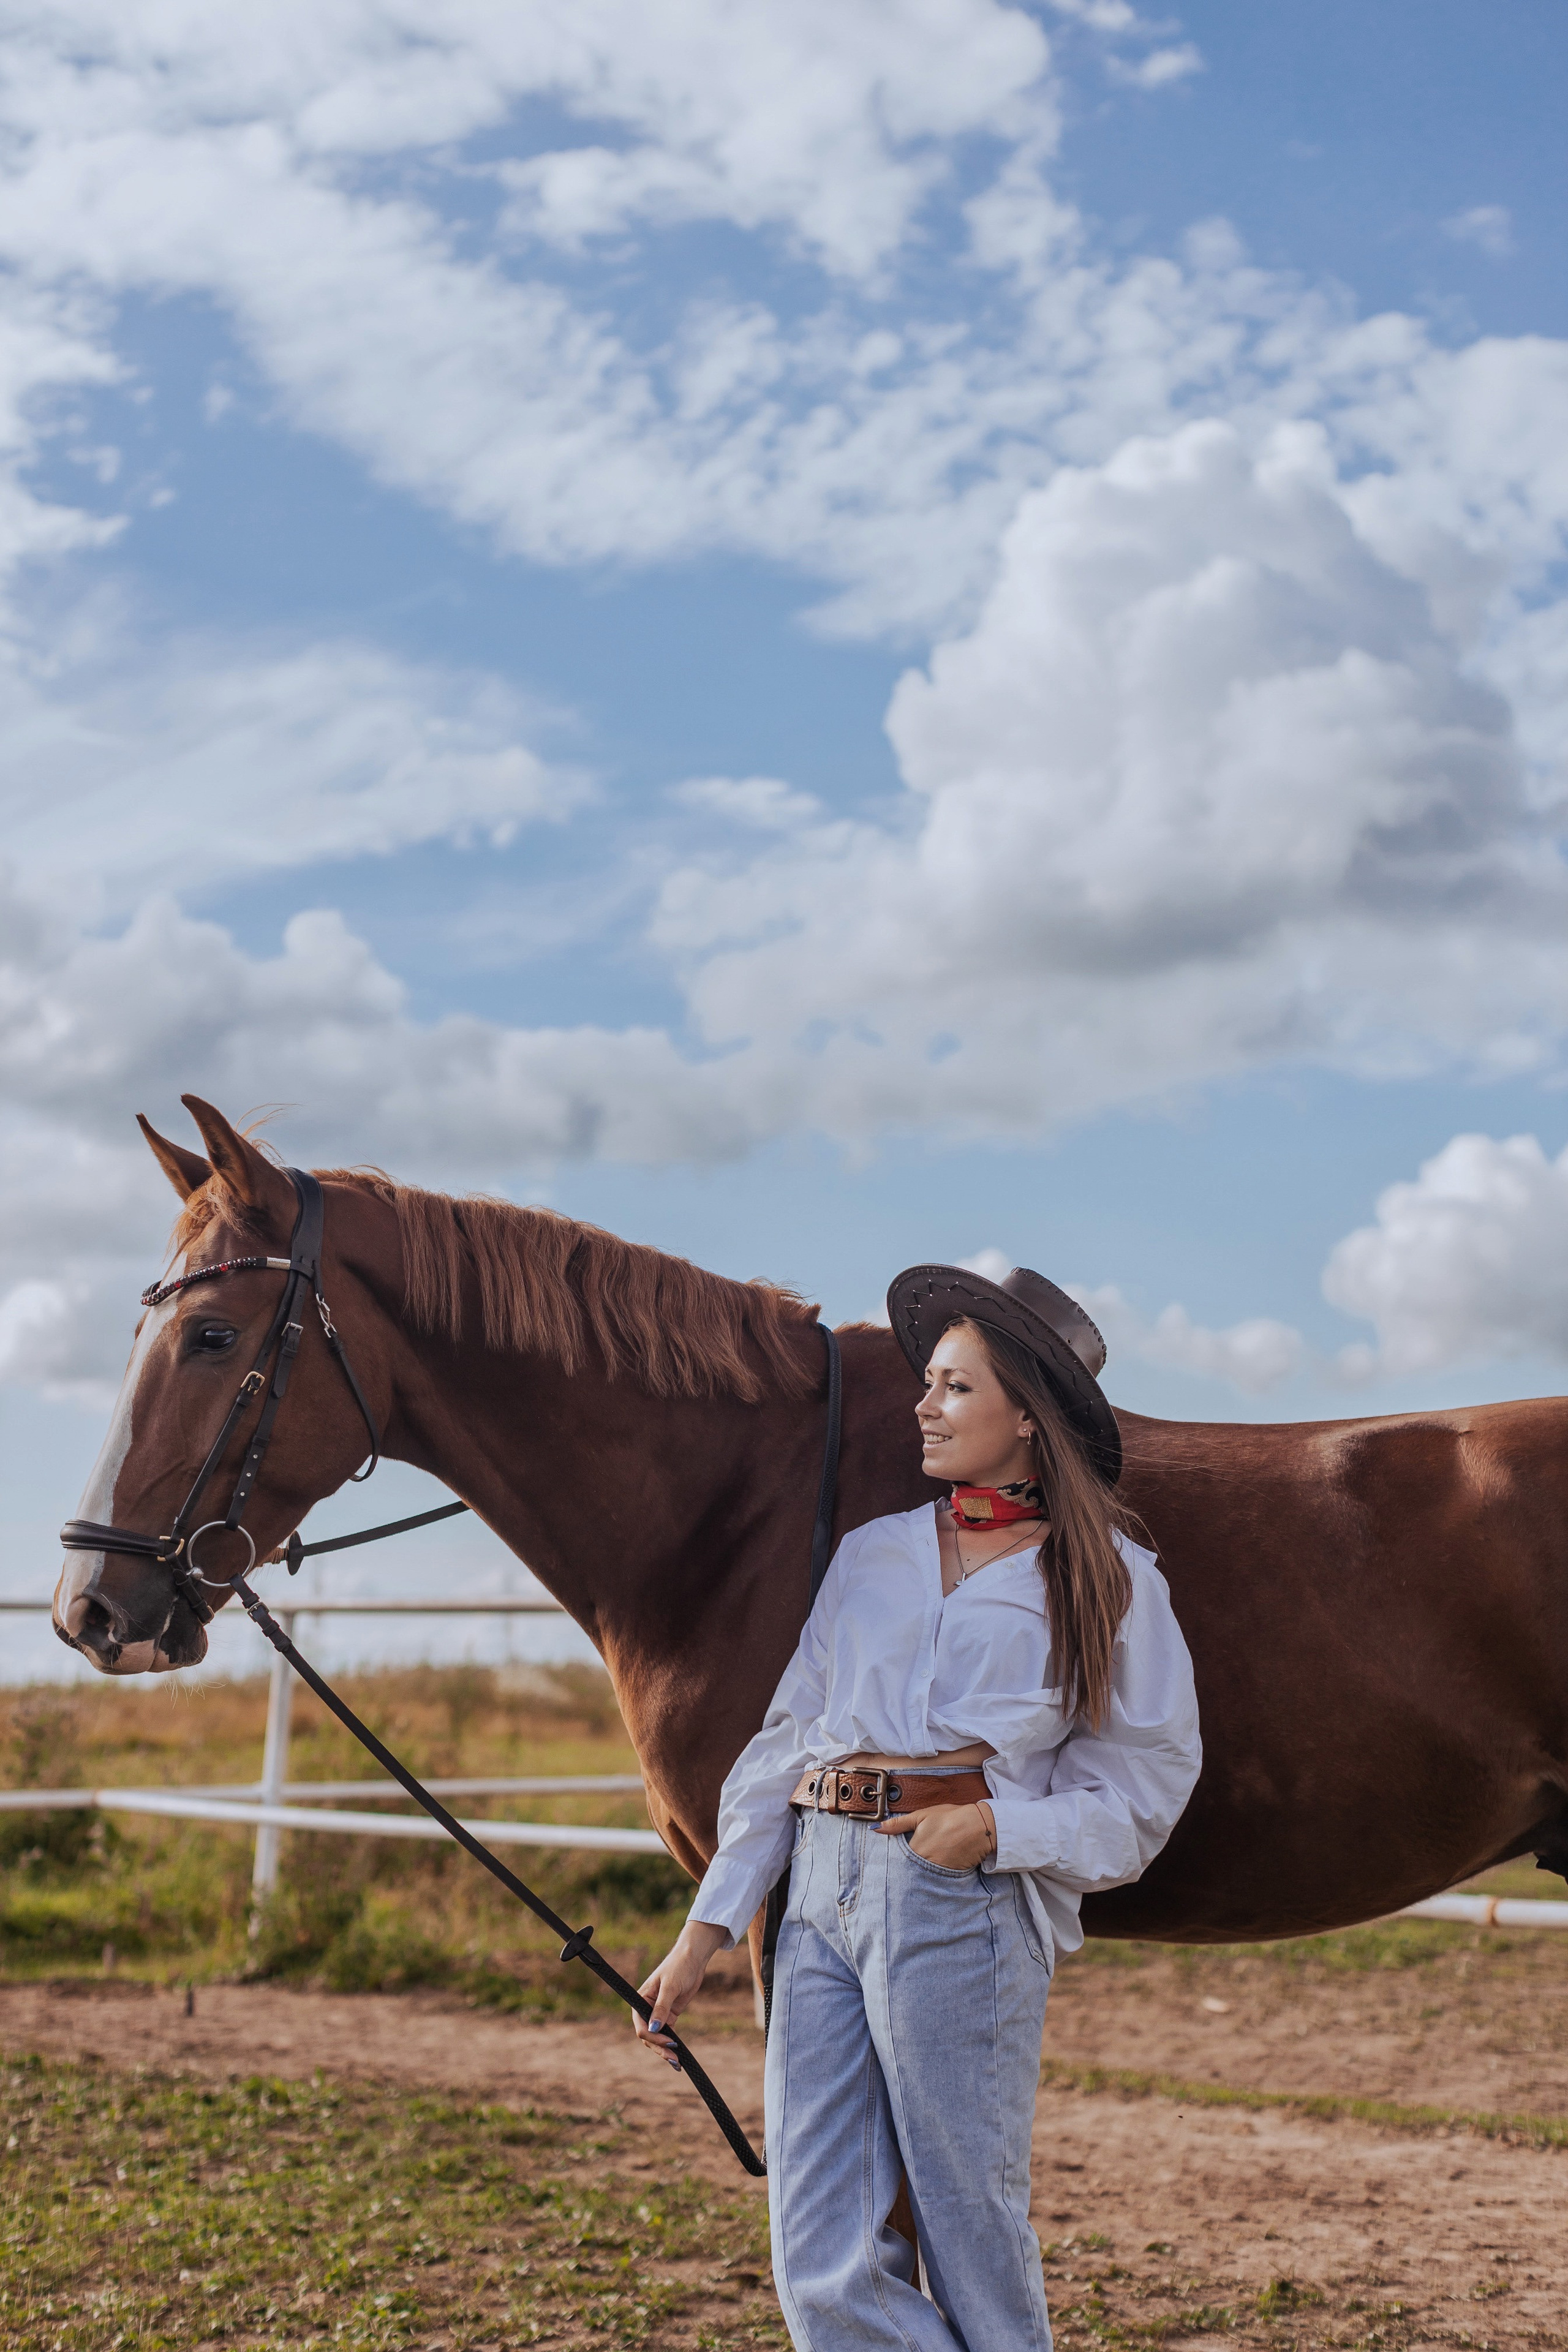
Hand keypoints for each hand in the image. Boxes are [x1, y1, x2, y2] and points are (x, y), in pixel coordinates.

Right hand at [634, 1919, 728, 2068]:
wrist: (693, 1958)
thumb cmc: (679, 1966)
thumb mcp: (670, 1986)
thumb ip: (661, 2008)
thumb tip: (653, 2029)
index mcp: (640, 1999)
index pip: (640, 2024)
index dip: (652, 2037)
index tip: (668, 2042)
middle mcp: (646, 2008)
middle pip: (647, 2035)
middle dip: (659, 2047)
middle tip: (674, 2058)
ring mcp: (658, 2013)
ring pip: (656, 2037)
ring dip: (664, 2049)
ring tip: (676, 2062)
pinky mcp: (670, 2015)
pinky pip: (667, 2034)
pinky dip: (670, 2044)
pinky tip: (677, 2054)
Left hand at [871, 1800, 994, 1869]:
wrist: (979, 1827)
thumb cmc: (949, 1817)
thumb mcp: (921, 1816)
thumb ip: (898, 1824)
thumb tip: (875, 1828)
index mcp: (914, 1850)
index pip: (898, 1860)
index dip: (895, 1858)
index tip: (891, 1860)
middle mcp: (924, 1865)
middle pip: (909, 1870)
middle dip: (905, 1869)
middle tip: (904, 1866)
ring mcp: (937, 1872)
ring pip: (921, 1876)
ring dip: (919, 1873)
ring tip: (920, 1867)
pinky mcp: (949, 1877)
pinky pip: (936, 1879)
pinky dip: (933, 1876)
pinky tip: (936, 1867)